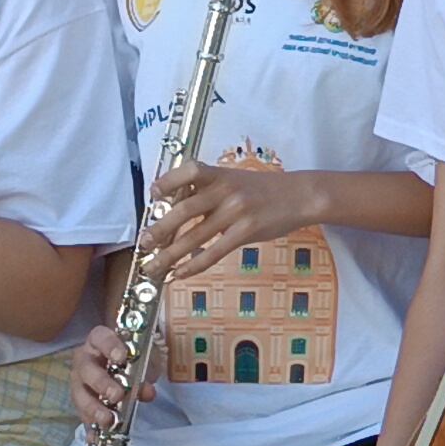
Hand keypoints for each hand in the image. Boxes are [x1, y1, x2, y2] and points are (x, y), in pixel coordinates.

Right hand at [72, 320, 150, 428]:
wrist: (123, 365)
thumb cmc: (131, 356)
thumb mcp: (143, 358)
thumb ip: (146, 372)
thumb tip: (148, 392)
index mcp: (99, 341)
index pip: (100, 338)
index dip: (110, 346)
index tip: (121, 357)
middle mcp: (85, 360)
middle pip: (86, 370)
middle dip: (101, 383)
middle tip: (116, 395)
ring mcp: (79, 382)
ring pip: (80, 394)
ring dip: (94, 409)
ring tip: (108, 420)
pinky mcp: (81, 403)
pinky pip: (82, 416)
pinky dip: (89, 428)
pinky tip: (95, 439)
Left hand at [144, 158, 319, 278]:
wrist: (300, 196)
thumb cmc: (264, 189)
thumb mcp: (235, 180)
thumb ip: (209, 191)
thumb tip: (175, 210)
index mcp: (221, 174)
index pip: (190, 171)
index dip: (168, 182)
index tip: (153, 196)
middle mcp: (227, 190)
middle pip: (185, 209)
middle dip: (160, 229)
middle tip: (144, 244)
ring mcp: (237, 212)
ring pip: (195, 236)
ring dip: (170, 255)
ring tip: (153, 268)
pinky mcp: (247, 232)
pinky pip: (214, 252)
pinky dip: (194, 265)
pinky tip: (180, 273)